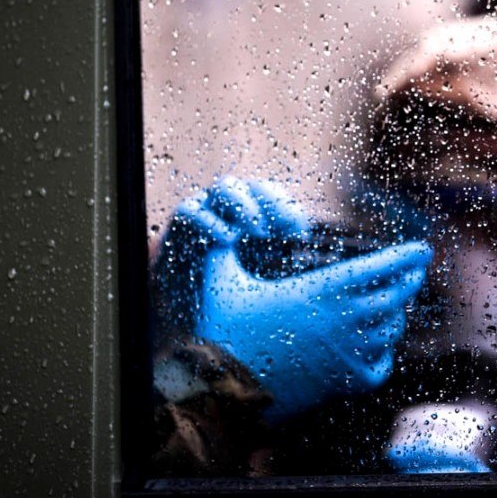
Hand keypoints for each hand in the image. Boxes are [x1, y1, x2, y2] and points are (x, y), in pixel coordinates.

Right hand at [151, 177, 309, 336]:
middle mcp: (231, 209)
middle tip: (282, 227)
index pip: (275, 201)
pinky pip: (192, 211)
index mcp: (253, 217)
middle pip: (254, 188)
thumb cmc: (224, 291)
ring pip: (226, 189)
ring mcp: (206, 211)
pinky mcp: (180, 224)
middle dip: (271, 202)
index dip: (288, 210)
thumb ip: (284, 265)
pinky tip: (227, 239)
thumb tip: (318, 262)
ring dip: (245, 205)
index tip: (301, 232)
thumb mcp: (261, 278)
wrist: (177, 309)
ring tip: (257, 229)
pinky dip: (211, 221)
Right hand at [197, 238, 432, 420]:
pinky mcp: (344, 383)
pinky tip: (377, 346)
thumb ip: (222, 250)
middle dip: (410, 281)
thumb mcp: (221, 281)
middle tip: (415, 272)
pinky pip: (381, 366)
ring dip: (396, 315)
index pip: (379, 268)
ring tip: (394, 305)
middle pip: (396, 297)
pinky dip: (384, 353)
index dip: (406, 256)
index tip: (422, 249)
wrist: (222, 389)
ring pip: (391, 330)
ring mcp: (347, 354)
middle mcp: (341, 321)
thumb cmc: (221, 331)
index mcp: (318, 290)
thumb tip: (216, 231)